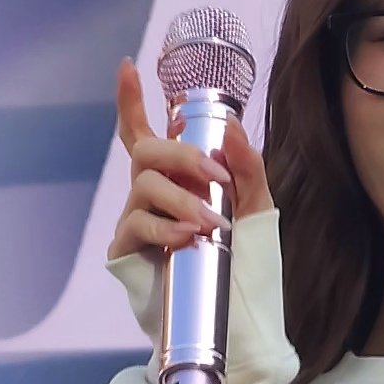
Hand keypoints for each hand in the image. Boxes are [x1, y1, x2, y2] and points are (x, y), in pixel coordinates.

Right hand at [107, 57, 273, 261]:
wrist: (237, 316)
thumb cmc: (242, 261)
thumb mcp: (256, 209)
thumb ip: (248, 168)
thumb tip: (233, 128)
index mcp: (173, 177)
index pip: (143, 132)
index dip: (131, 101)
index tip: (127, 66)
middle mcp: (149, 192)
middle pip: (146, 151)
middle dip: (182, 155)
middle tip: (216, 176)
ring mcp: (136, 220)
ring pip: (145, 186)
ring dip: (182, 200)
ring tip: (213, 223)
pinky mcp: (128, 251)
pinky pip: (137, 225)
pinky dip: (165, 228)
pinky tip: (188, 236)